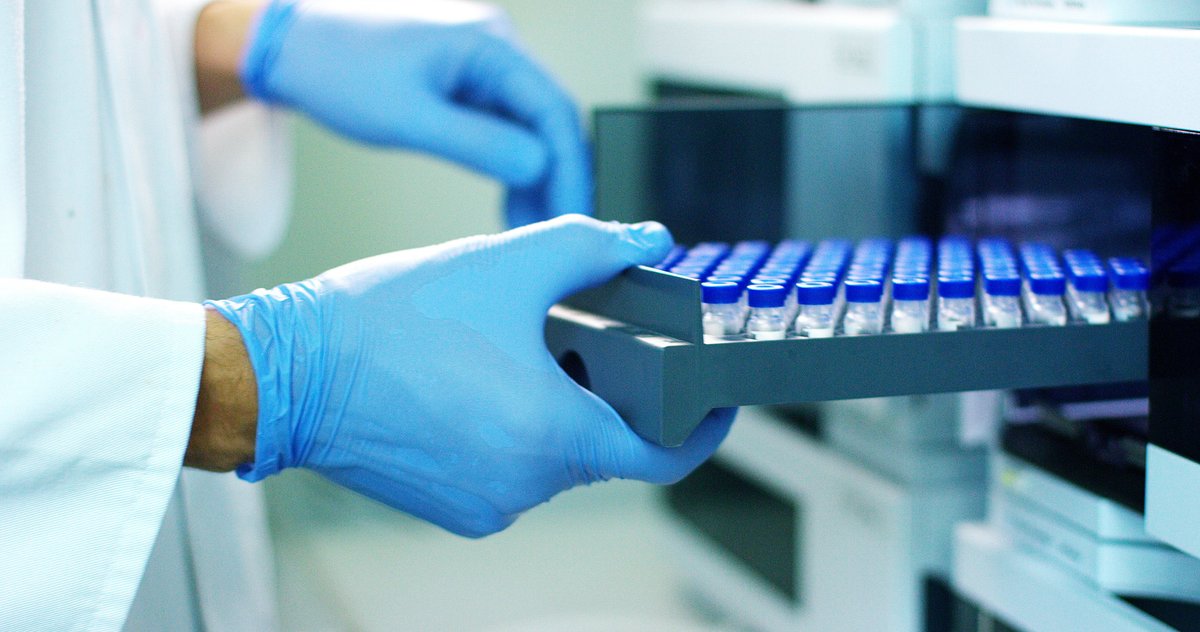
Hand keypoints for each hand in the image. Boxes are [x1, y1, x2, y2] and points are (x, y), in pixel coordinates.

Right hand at [207, 216, 734, 536]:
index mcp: (552, 436)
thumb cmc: (387, 320)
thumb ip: (593, 247)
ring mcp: (486, 504)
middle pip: (604, 444)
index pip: (662, 457)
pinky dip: (515, 428)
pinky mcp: (451, 507)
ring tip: (520, 348)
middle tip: (588, 336)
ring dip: (556, 406)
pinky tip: (480, 380)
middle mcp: (524, 485)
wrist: (286, 371)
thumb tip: (650, 238)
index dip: (701, 429)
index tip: (717, 400)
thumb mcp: (507, 264)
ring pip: (555, 454)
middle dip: (608, 392)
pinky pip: (511, 467)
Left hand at [241, 0, 590, 226]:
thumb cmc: (337, 69)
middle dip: (558, 178)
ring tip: (532, 229)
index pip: (553, 110)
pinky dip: (512, 167)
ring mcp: (483, 65)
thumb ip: (478, 144)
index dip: (569, 169)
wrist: (293, 46)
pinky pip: (506, 127)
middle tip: (559, 232)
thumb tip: (538, 169)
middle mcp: (495, 48)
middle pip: (550, 120)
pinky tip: (512, 204)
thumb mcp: (408, 117)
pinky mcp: (467, 83)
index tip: (571, 217)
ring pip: (531, 128)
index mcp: (488, 44)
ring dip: (537, 178)